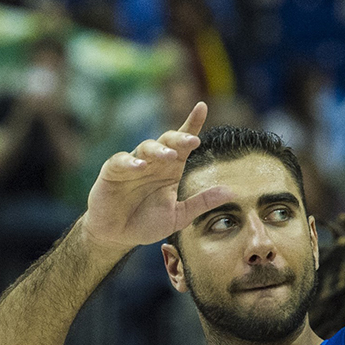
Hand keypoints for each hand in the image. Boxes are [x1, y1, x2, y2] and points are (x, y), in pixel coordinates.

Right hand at [83, 102, 231, 252]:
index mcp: (170, 169)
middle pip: (167, 141)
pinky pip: (120, 161)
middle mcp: (153, 162)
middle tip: (193, 141)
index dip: (192, 124)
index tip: (202, 107)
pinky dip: (130, 162)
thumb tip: (231, 192)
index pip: (183, 143)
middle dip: (180, 138)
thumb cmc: (146, 223)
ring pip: (146, 147)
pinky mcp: (112, 172)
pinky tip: (139, 166)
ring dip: (158, 150)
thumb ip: (201, 203)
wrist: (117, 236)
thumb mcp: (178, 216)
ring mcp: (132, 165)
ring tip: (169, 156)